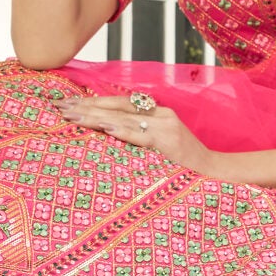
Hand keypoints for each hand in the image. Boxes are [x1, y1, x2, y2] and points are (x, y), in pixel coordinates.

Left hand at [57, 88, 213, 171]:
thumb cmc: (185, 165)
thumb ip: (138, 137)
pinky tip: (103, 128)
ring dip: (95, 117)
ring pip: (123, 117)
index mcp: (157, 113)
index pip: (118, 102)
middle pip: (116, 106)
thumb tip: (104, 136)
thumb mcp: (159, 147)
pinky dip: (122, 131)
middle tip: (58, 107)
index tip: (66, 103)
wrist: (216, 173)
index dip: (92, 102)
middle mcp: (161, 114)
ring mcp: (166, 126)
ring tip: (71, 116)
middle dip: (85, 106)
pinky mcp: (170, 141)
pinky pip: (141, 135)